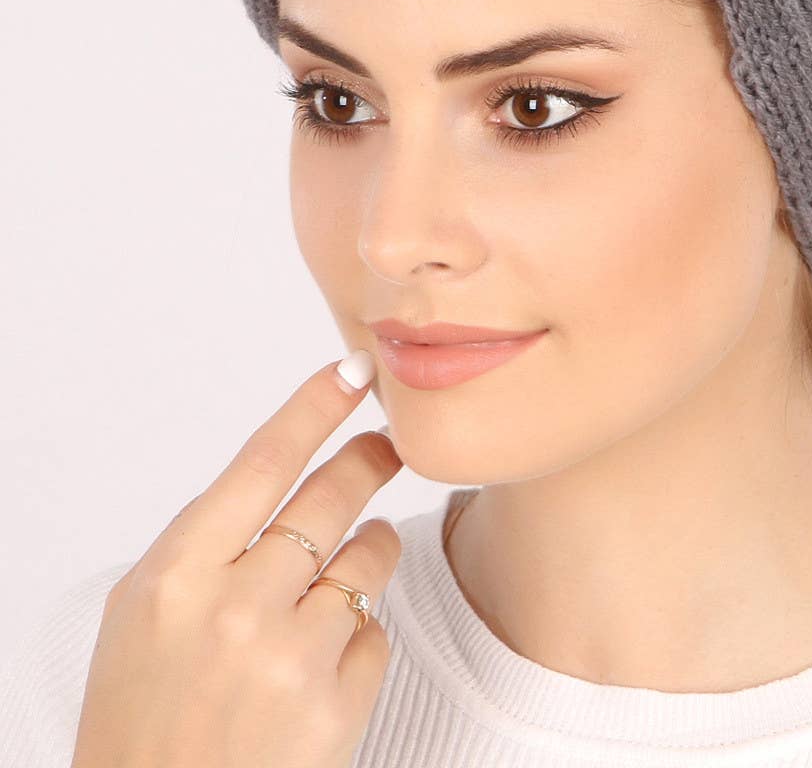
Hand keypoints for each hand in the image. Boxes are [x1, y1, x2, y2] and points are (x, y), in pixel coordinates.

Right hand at [71, 352, 404, 767]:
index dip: (314, 406)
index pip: (262, 461)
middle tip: (388, 445)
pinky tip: (315, 673)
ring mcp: (292, 656)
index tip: (353, 370)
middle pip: (333, 494)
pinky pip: (376, 630)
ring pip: (371, 553)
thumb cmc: (145, 721)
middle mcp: (235, 608)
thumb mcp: (144, 618)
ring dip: (366, 554)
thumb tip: (284, 477)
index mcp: (174, 577)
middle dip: (369, 458)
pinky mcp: (338, 703)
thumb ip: (209, 546)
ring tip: (325, 592)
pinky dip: (357, 638)